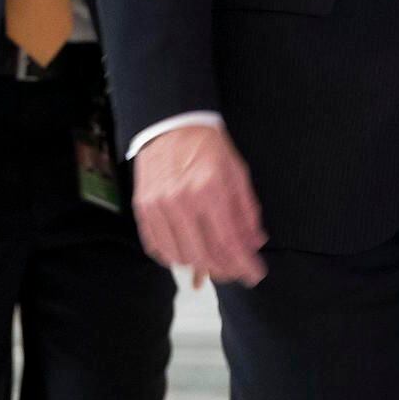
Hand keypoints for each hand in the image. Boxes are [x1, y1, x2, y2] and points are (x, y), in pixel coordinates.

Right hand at [133, 124, 266, 285]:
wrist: (171, 125)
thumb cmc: (208, 147)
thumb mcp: (237, 172)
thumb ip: (246, 210)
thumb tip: (254, 243)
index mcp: (210, 189)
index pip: (229, 241)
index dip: (245, 264)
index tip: (255, 274)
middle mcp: (182, 200)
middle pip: (205, 255)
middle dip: (225, 270)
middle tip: (236, 271)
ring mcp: (159, 206)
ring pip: (180, 256)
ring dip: (200, 266)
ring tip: (214, 263)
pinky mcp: (143, 208)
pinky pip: (157, 247)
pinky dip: (174, 257)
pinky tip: (187, 254)